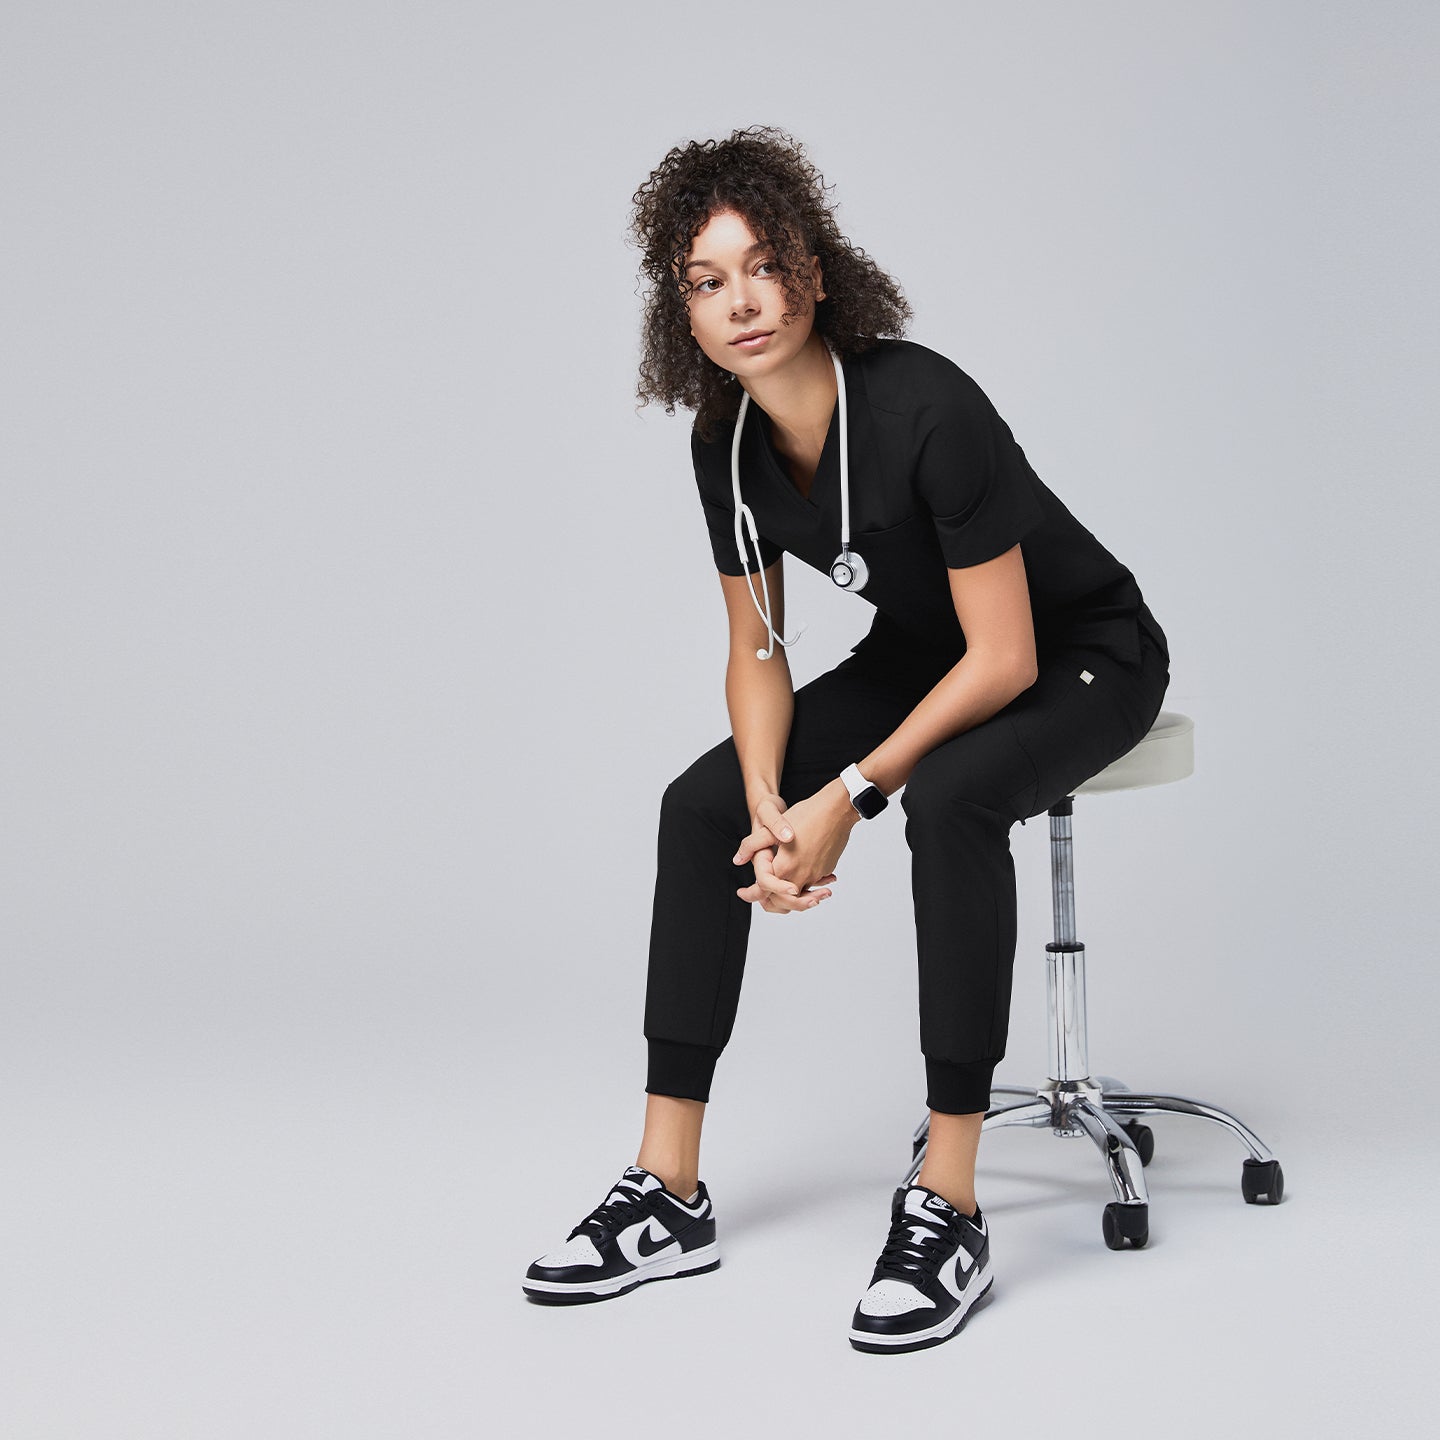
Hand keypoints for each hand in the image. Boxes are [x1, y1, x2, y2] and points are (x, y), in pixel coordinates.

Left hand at [733, 783, 853, 912]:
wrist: (837, 809)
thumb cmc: (806, 815)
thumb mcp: (772, 828)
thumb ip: (752, 845)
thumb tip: (737, 860)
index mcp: (785, 866)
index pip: (764, 891)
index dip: (751, 894)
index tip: (743, 893)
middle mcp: (801, 875)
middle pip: (783, 901)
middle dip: (770, 903)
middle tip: (760, 899)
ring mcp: (816, 874)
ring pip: (800, 896)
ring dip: (789, 898)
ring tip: (779, 893)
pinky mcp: (826, 870)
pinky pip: (813, 885)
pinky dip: (805, 887)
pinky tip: (799, 878)